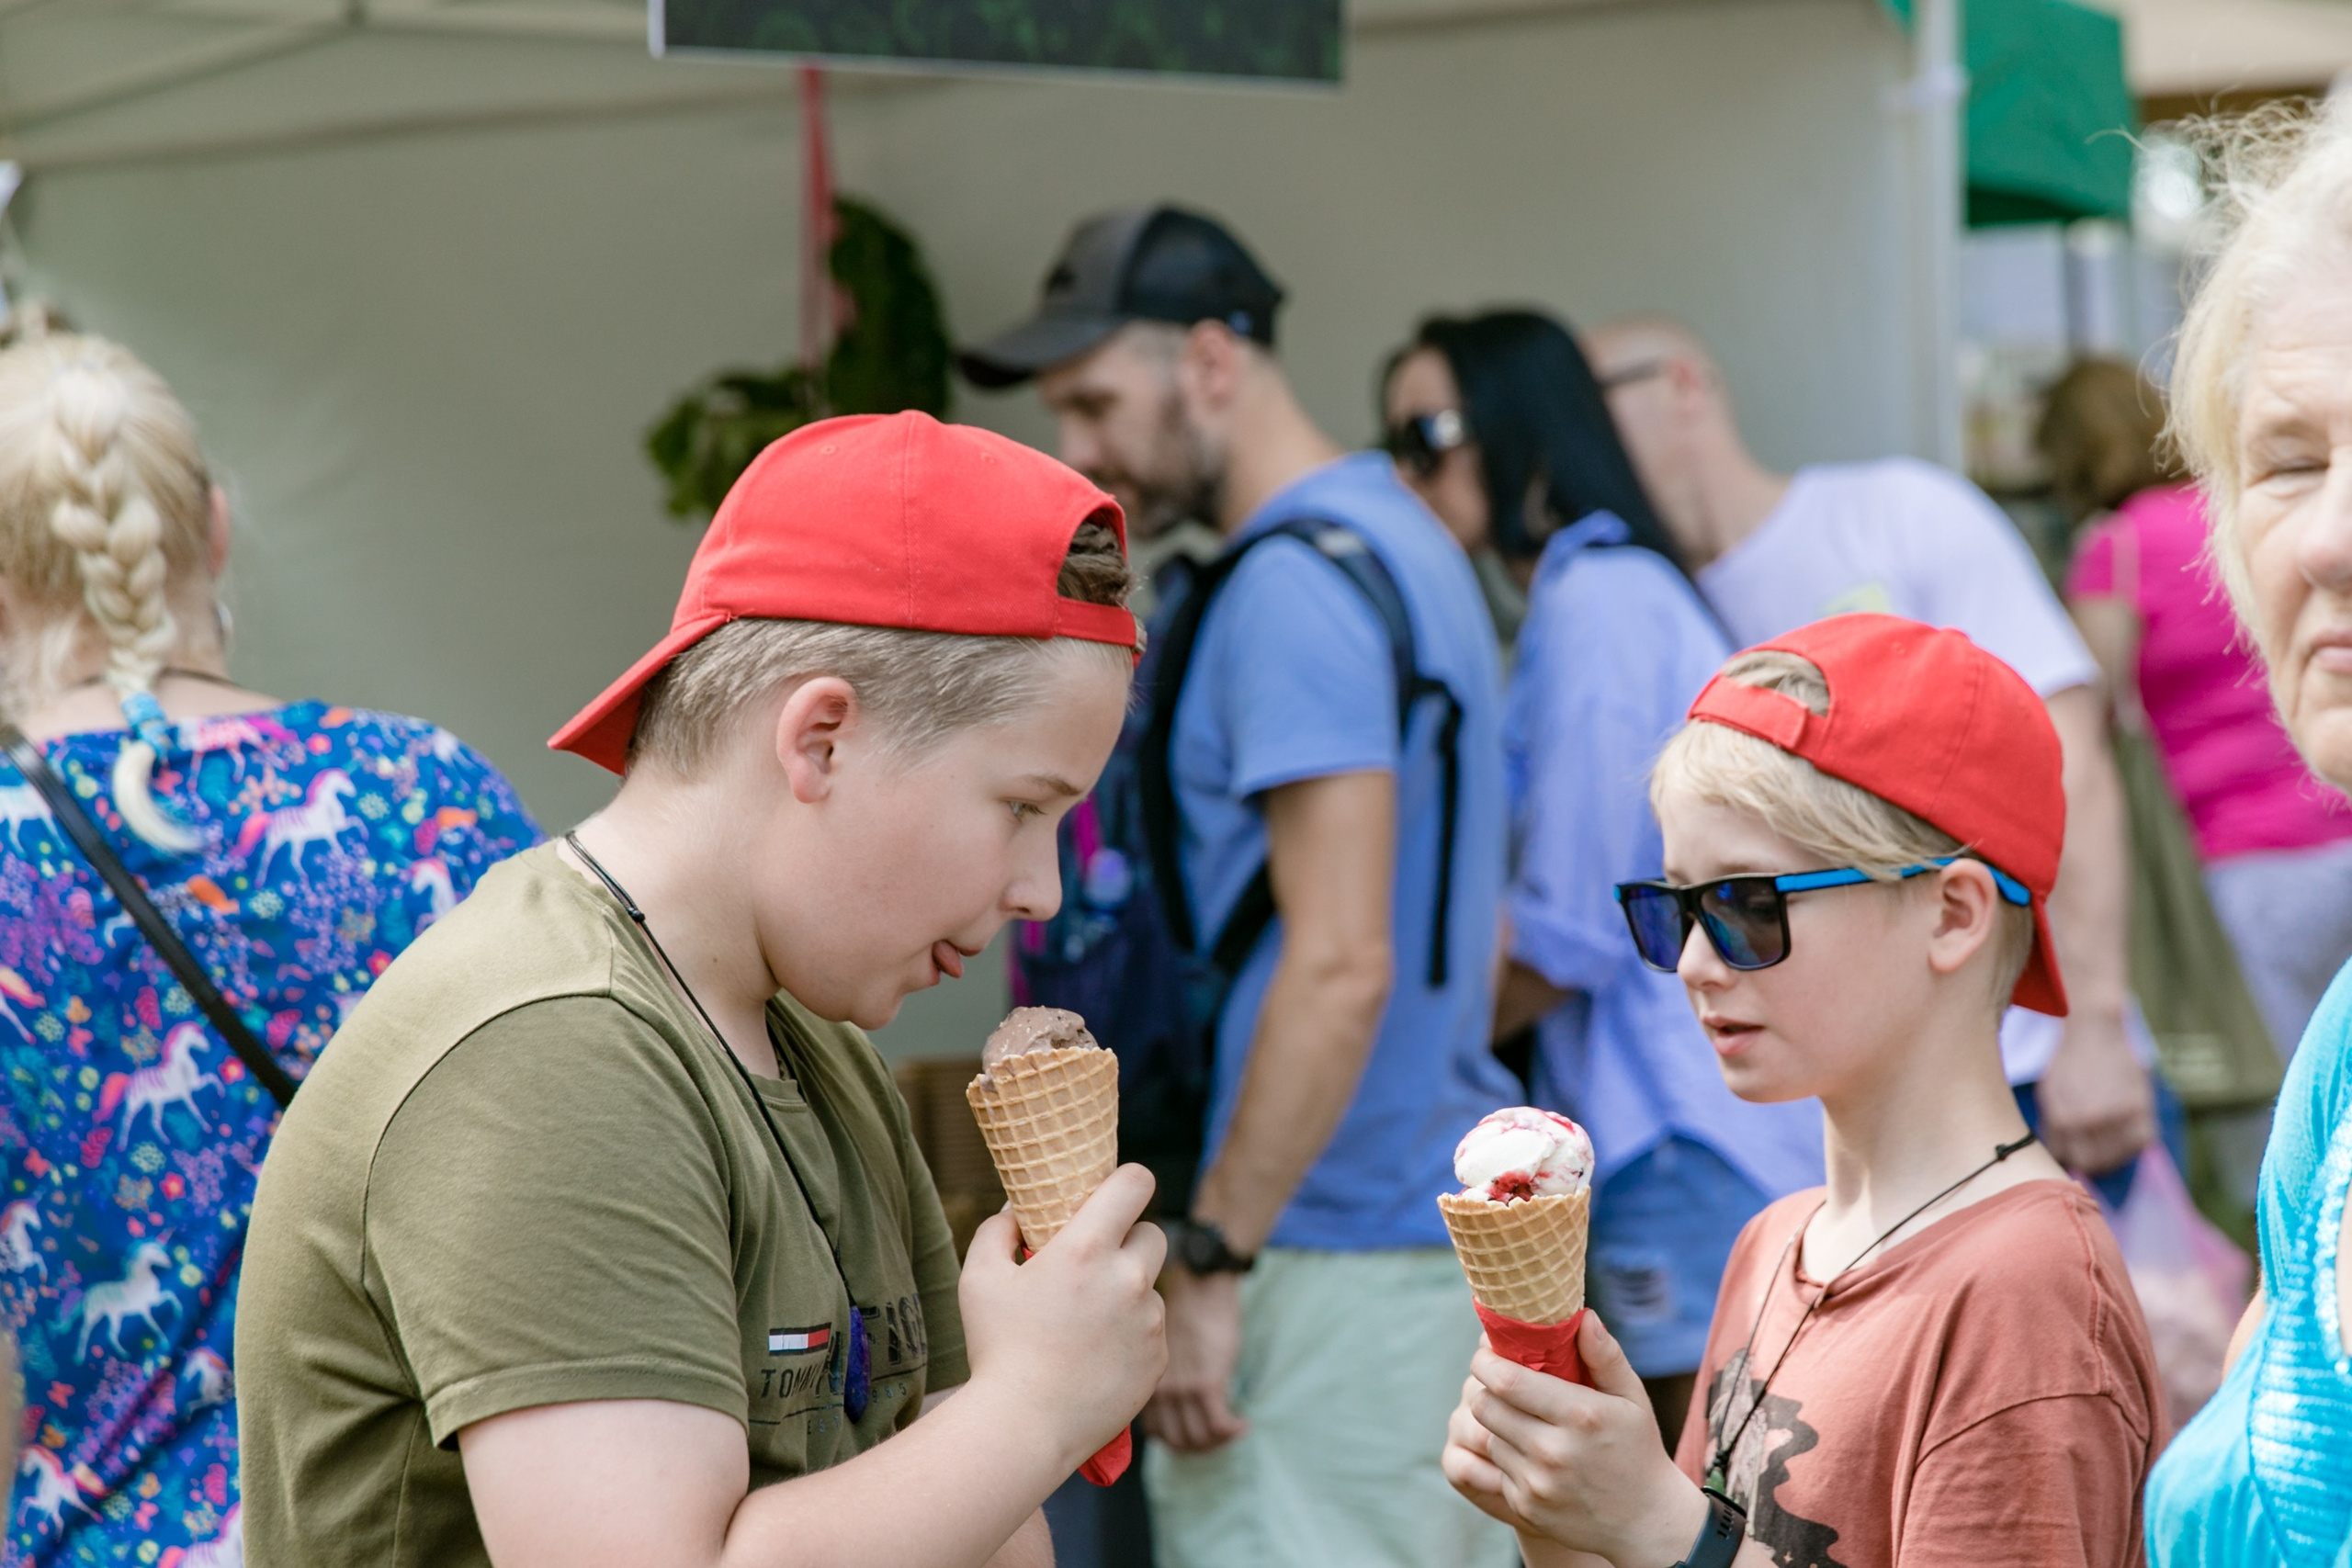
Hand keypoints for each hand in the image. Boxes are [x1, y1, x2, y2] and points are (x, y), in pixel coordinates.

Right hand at [959, 1164, 1167, 1468]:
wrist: (1024, 1427)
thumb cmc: (997, 1349)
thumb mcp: (979, 1278)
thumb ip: (999, 1230)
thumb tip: (1017, 1210)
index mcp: (1087, 1248)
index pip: (1136, 1183)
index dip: (1128, 1181)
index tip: (1114, 1192)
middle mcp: (1127, 1278)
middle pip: (1153, 1233)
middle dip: (1129, 1240)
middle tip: (1097, 1262)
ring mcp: (1149, 1321)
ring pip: (1150, 1287)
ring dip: (1128, 1292)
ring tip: (1087, 1321)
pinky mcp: (1158, 1358)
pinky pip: (1152, 1331)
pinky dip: (1132, 1334)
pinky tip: (1096, 1355)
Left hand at [1141, 1265, 1247, 1451]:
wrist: (1199, 1284)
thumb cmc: (1185, 1309)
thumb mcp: (1161, 1349)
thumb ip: (1165, 1376)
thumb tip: (1178, 1400)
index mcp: (1146, 1382)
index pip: (1154, 1432)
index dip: (1177, 1440)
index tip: (1195, 1434)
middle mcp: (1158, 1390)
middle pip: (1175, 1440)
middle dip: (1199, 1447)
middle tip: (1217, 1440)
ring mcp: (1182, 1388)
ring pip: (1197, 1438)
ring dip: (1218, 1443)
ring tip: (1231, 1433)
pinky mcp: (1207, 1383)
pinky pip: (1218, 1425)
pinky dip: (1232, 1432)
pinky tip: (1242, 1426)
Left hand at [1453, 1315, 1706, 1565]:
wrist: (1646, 1522)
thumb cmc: (1638, 1450)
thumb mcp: (1632, 1399)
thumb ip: (1605, 1356)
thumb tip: (1582, 1315)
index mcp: (1580, 1415)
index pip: (1507, 1380)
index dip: (1486, 1361)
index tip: (1487, 1352)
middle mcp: (1553, 1451)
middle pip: (1486, 1406)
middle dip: (1485, 1387)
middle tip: (1498, 1379)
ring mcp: (1537, 1483)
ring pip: (1488, 1436)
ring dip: (1496, 1422)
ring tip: (1519, 1415)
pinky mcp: (1526, 1507)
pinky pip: (1496, 1468)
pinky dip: (1506, 1455)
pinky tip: (1529, 1451)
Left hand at [2034, 1009, 2153, 1175]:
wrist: (2094, 1031)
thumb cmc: (2067, 1063)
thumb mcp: (2048, 1095)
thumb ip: (2054, 1128)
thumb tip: (2062, 1158)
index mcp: (2063, 1118)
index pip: (2068, 1158)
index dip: (2071, 1158)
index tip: (2076, 1154)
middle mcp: (2090, 1120)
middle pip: (2093, 1163)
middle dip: (2091, 1160)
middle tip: (2094, 1150)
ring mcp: (2117, 1114)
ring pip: (2119, 1157)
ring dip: (2114, 1154)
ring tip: (2108, 1140)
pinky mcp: (2141, 1106)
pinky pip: (2142, 1142)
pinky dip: (2135, 1143)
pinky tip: (2126, 1134)